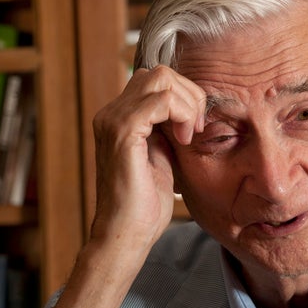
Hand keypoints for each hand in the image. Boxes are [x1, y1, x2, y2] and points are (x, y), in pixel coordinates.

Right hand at [90, 65, 205, 253]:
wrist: (128, 234)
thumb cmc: (146, 204)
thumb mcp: (163, 157)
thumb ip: (169, 130)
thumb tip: (189, 110)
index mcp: (120, 117)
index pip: (157, 80)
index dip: (185, 96)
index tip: (195, 128)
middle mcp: (111, 114)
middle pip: (159, 73)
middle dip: (189, 94)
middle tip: (196, 128)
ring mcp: (113, 121)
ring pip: (161, 79)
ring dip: (188, 103)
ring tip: (190, 134)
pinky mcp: (122, 133)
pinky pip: (161, 100)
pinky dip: (182, 114)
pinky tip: (184, 139)